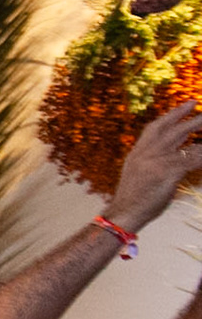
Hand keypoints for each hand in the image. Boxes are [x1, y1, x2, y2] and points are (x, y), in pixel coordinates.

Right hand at [105, 101, 201, 231]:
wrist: (124, 213)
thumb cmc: (132, 199)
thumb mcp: (138, 174)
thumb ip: (151, 161)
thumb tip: (172, 154)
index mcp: (137, 153)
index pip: (155, 128)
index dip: (172, 115)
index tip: (187, 105)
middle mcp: (146, 153)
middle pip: (169, 129)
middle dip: (186, 117)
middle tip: (199, 105)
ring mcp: (156, 162)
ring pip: (182, 141)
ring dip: (197, 129)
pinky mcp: (167, 173)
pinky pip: (192, 160)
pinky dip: (201, 155)